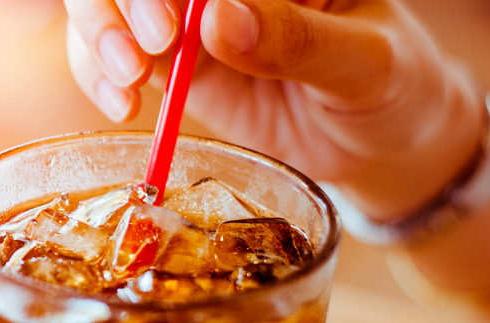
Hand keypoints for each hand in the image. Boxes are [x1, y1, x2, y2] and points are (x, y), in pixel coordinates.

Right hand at [66, 0, 486, 218]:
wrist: (383, 142)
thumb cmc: (392, 86)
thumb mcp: (364, 63)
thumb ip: (297, 40)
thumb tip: (220, 19)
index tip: (170, 26)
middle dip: (118, 6)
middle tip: (140, 59)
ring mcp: (190, 17)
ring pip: (106, 5)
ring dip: (97, 39)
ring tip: (126, 87)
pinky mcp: (171, 62)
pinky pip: (109, 56)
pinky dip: (96, 75)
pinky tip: (122, 106)